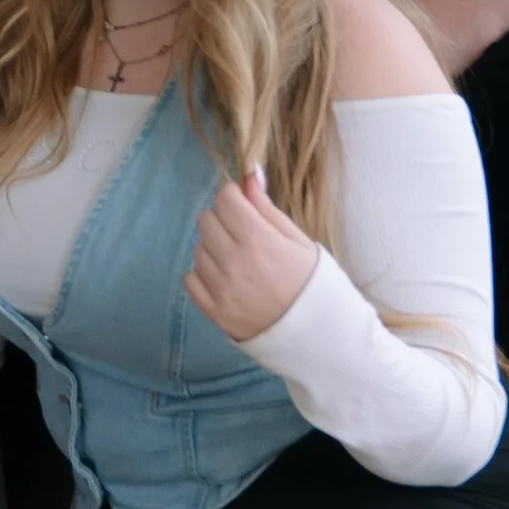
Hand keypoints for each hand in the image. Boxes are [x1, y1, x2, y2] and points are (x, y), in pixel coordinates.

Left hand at [186, 166, 321, 341]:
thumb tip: (249, 173)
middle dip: (223, 220)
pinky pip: (190, 279)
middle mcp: (234, 262)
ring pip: (198, 249)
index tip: (245, 208)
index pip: (225, 199)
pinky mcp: (214, 311)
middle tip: (243, 235)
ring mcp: (221, 289)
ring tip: (239, 261)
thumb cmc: (312, 282)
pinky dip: (204, 275)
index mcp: (258, 240)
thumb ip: (267, 208)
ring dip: (214, 249)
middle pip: (206, 220)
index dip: (235, 198)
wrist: (318, 335)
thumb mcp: (298, 240)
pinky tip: (226, 279)